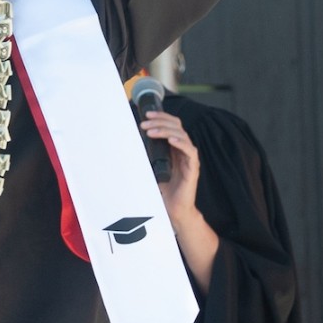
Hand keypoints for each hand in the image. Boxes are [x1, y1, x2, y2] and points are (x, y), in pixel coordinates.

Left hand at [142, 111, 200, 229]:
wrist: (174, 208)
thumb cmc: (164, 188)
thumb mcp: (151, 166)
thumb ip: (146, 154)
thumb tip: (130, 142)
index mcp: (175, 148)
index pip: (172, 125)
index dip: (161, 117)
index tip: (146, 115)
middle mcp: (183, 150)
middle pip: (177, 126)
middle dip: (160, 121)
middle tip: (144, 123)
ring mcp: (189, 158)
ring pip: (182, 136)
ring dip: (165, 131)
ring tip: (151, 132)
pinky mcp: (193, 168)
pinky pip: (190, 151)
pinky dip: (180, 143)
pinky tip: (170, 140)